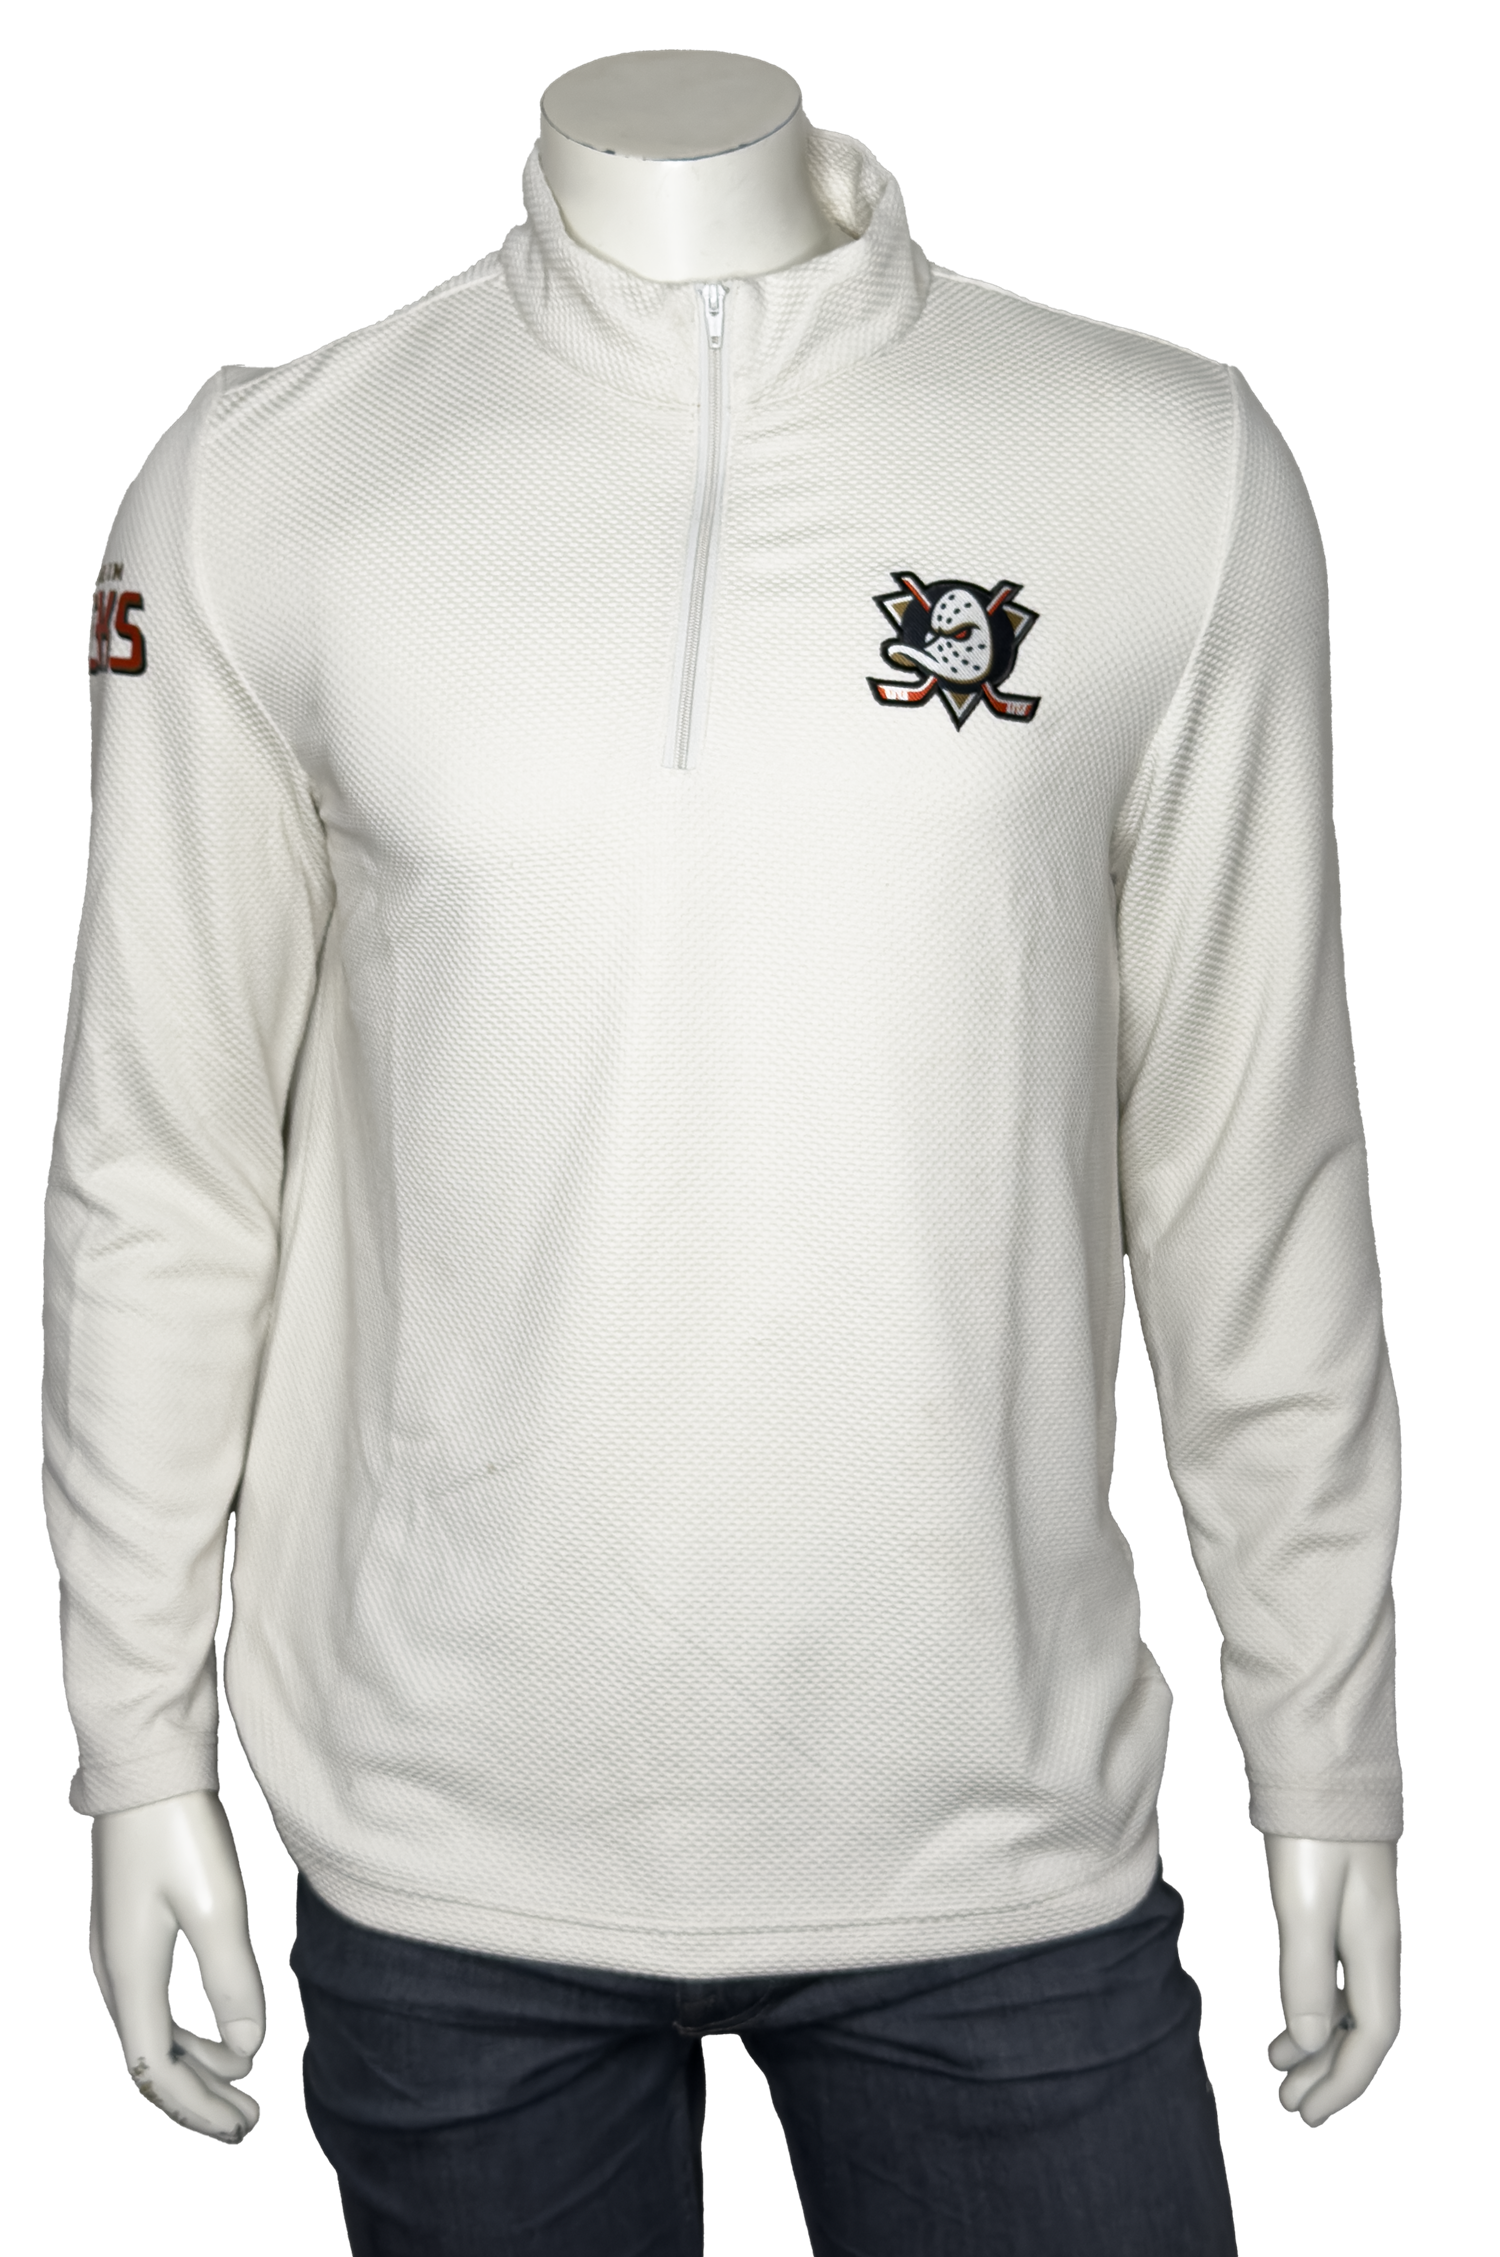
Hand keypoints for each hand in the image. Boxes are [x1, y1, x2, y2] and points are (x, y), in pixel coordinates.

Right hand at [90, 1789, 266, 2142]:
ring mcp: (115, 1950)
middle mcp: (112, 1972)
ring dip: (194, 2062)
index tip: (242, 2125)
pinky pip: (151, 2002)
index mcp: (130, 1976)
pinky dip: (185, 2028)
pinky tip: (220, 2029)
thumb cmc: (179, 1831)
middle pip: (149, 2060)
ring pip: (150, 2031)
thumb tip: (248, 2049)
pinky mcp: (127, 1928)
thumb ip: (231, 1980)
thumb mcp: (215, 1905)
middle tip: (246, 2120)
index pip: (155, 2072)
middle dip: (198, 2096)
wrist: (143, 1767)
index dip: (197, 2108)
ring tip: (239, 2081)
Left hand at [1262, 1835, 1399, 2125]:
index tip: (1307, 2114)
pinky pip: (1339, 1972)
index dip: (1345, 2081)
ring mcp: (1363, 1918)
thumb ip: (1306, 1972)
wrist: (1322, 1755)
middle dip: (1332, 2072)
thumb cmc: (1312, 1827)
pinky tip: (1293, 2010)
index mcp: (1375, 1946)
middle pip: (1366, 2026)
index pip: (1374, 2035)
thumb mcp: (1303, 1902)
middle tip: (1290, 2104)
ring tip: (1281, 2067)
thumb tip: (1310, 2044)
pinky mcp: (1345, 1898)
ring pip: (1352, 2000)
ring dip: (1321, 2040)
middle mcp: (1377, 1938)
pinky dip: (1317, 2002)